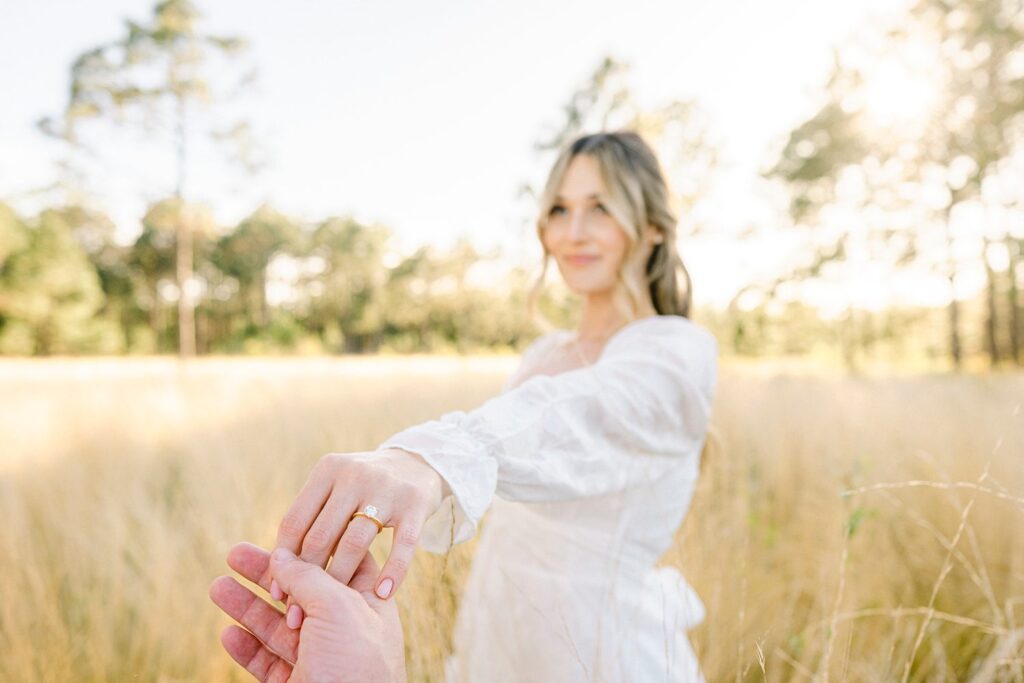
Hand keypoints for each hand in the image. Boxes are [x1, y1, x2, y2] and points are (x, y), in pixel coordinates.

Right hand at [209, 541, 405, 682]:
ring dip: (246, 607)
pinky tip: (227, 634)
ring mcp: (321, 659)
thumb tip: (282, 555)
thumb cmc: (357, 666)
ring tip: (216, 587)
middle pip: (300, 592)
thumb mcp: (339, 607)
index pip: (339, 563)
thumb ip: (308, 576)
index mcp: (366, 605)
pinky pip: (267, 663)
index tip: (282, 532)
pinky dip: (246, 648)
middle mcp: (345, 630)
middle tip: (234, 554)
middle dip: (266, 574)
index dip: (311, 547)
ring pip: (278, 628)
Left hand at [273, 448, 443, 625]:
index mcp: (327, 471)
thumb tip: (278, 568)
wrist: (417, 464)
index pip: (294, 521)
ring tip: (337, 605)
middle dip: (308, 578)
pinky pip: (402, 545)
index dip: (283, 560)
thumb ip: (310, 517)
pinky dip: (393, 571)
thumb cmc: (363, 488)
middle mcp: (353, 475)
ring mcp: (386, 488)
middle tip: (302, 611)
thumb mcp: (335, 487)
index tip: (278, 592)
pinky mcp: (416, 503)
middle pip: (320, 535)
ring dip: (342, 579)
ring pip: (354, 543)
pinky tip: (384, 592)